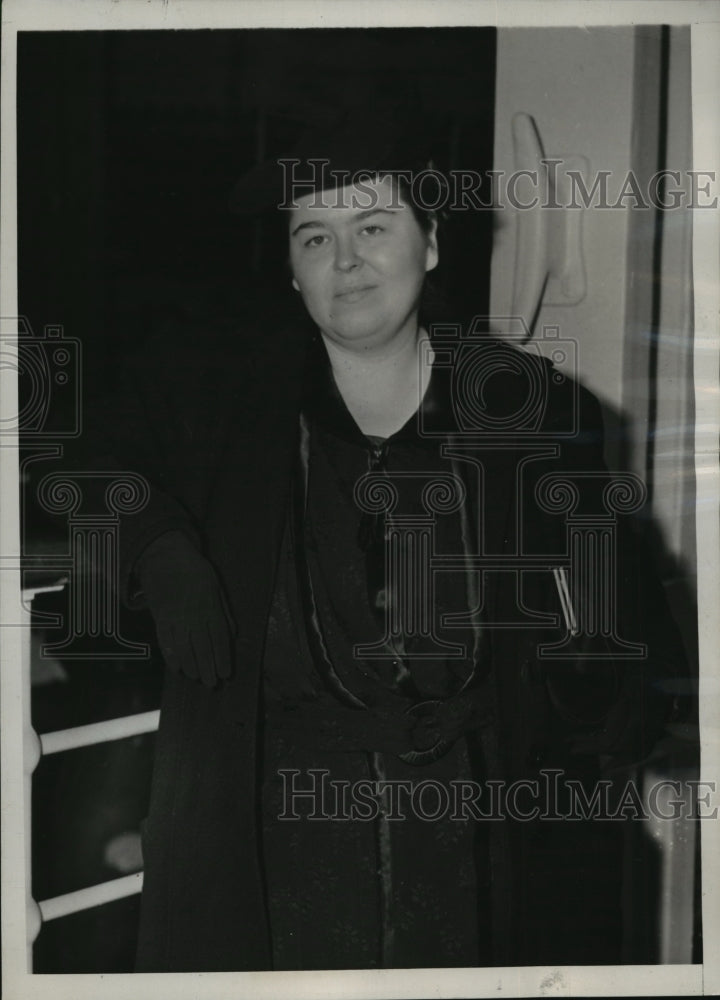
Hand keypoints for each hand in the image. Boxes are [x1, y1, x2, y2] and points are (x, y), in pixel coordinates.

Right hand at [134, 531, 235, 686]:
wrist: (166, 557)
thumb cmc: (195, 571)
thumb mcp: (216, 586)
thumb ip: (224, 611)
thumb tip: (233, 634)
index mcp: (211, 607)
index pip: (220, 638)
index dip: (223, 657)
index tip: (226, 674)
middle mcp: (194, 615)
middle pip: (203, 646)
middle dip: (208, 667)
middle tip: (212, 684)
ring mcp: (175, 616)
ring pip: (184, 647)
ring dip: (191, 665)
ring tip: (196, 678)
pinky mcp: (160, 616)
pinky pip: (164, 640)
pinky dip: (170, 656)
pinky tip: (176, 668)